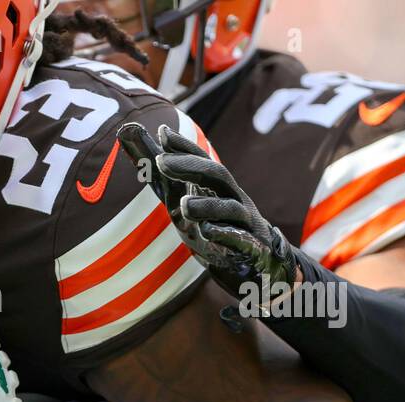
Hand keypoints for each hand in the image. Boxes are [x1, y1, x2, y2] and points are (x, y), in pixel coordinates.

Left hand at [118, 122, 298, 327]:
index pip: (202, 161)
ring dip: (206, 205)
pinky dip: (225, 234)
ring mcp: (245, 224)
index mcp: (219, 190)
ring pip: (230, 208)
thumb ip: (167, 184)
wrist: (261, 266)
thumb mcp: (188, 209)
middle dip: (189, 166)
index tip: (161, 132)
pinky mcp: (252, 249)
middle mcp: (234, 200)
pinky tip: (208, 232)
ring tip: (183, 204)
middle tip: (160, 161)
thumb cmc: (220, 231)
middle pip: (217, 176)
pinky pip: (241, 239)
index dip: (183, 147)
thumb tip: (144, 152)